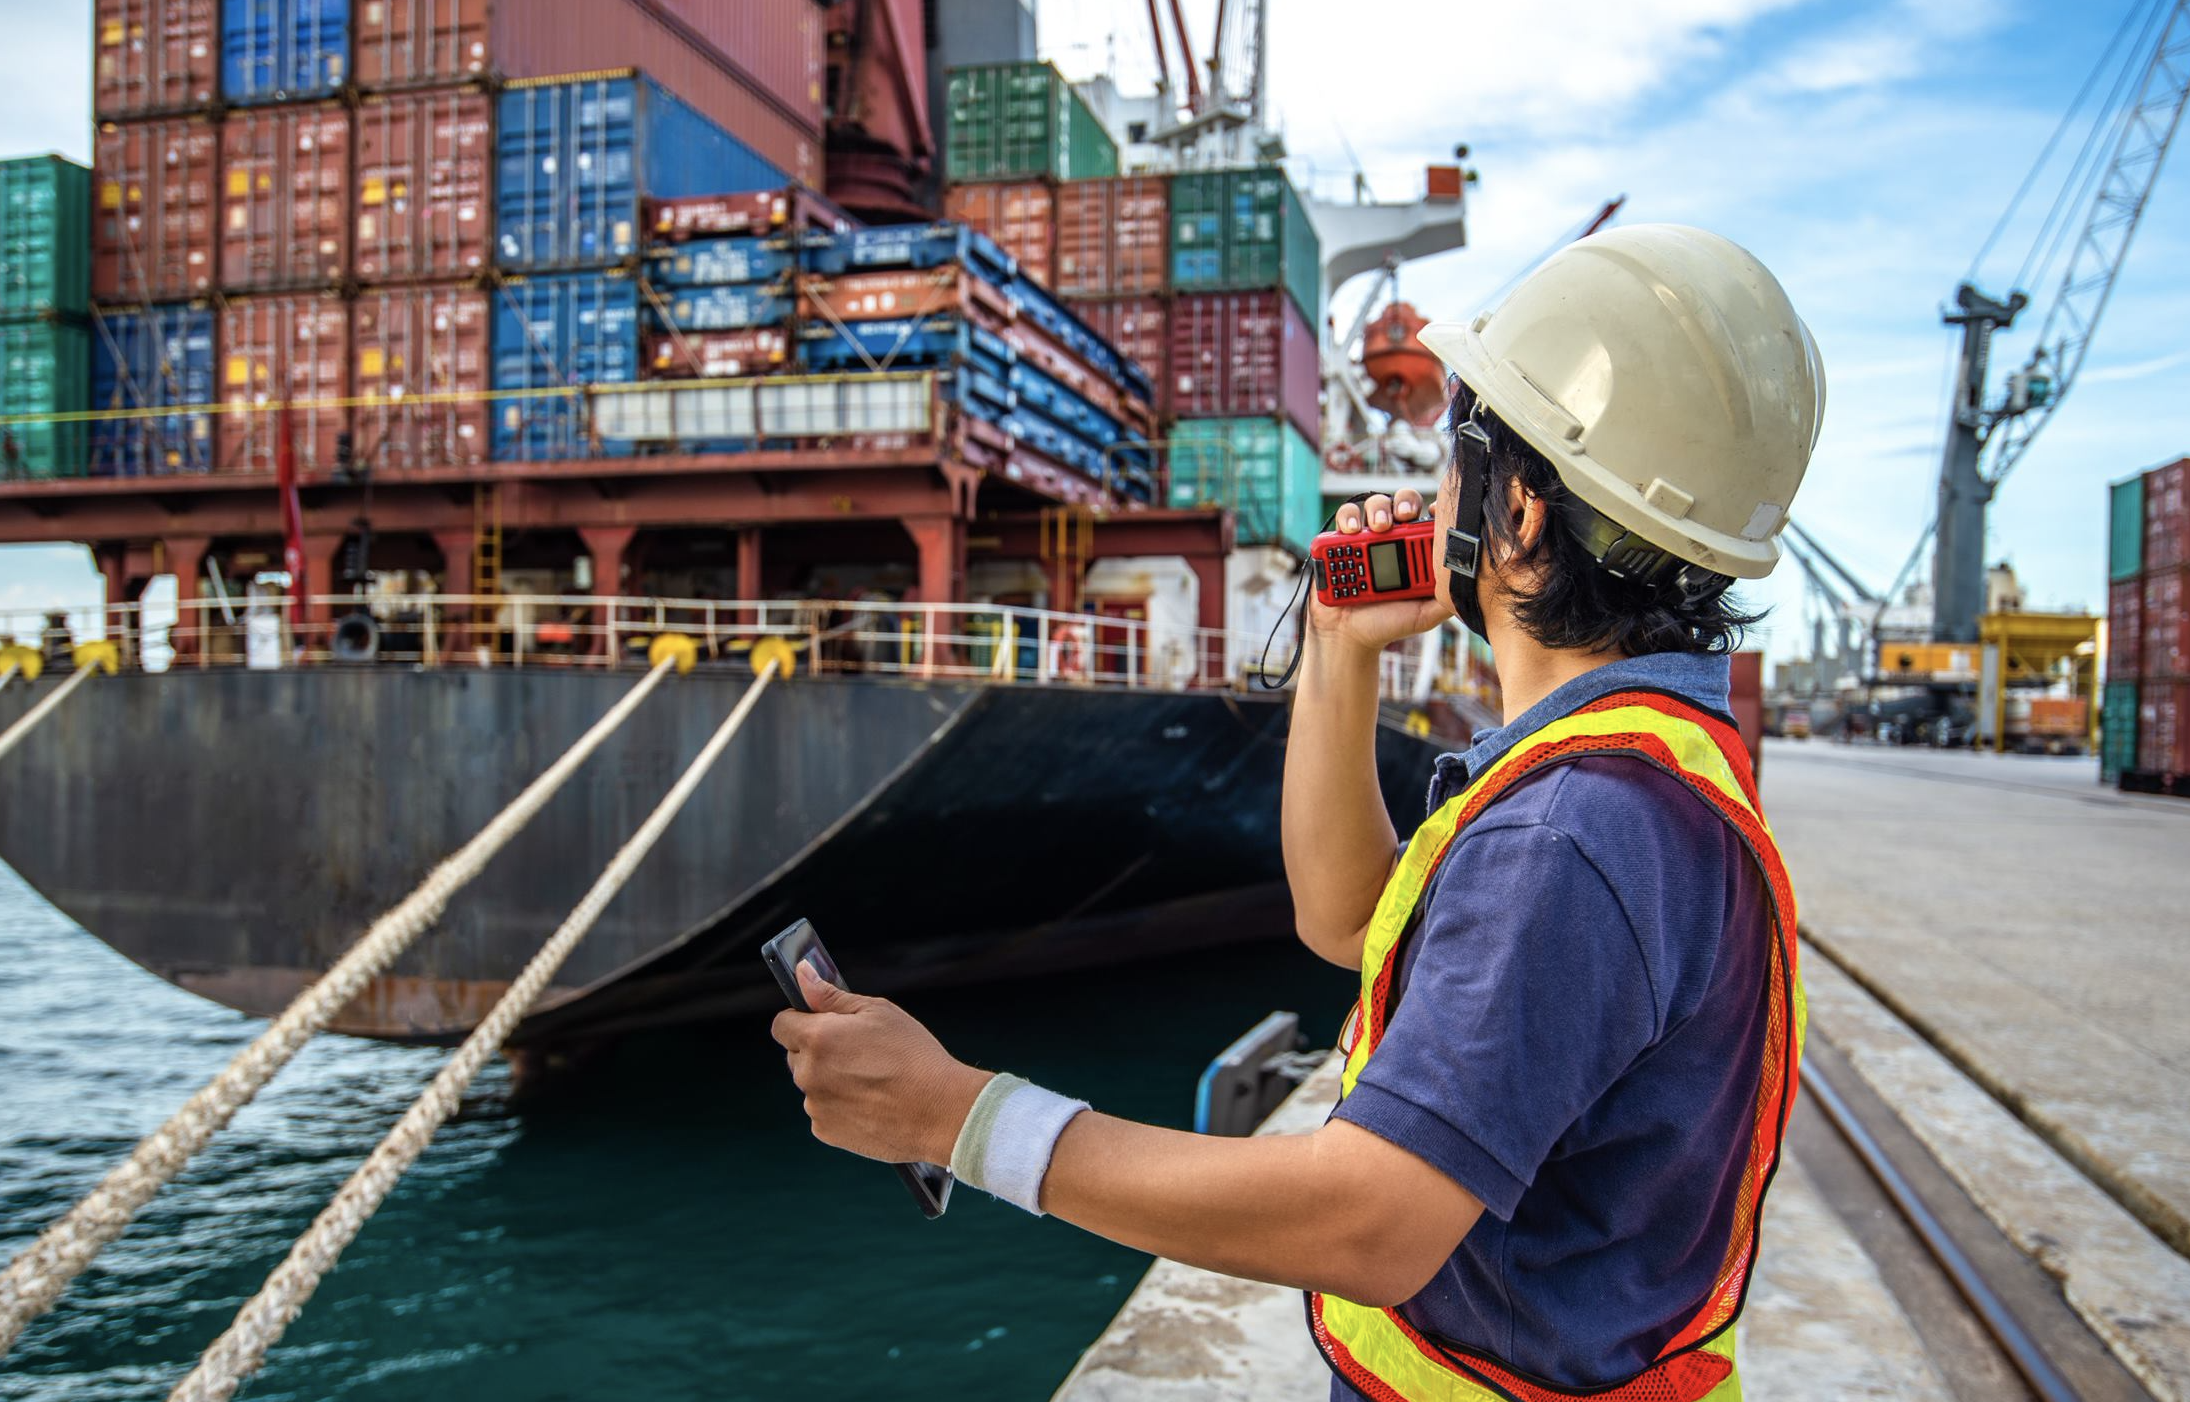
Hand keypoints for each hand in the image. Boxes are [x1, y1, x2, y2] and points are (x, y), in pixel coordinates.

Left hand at [772, 963, 993, 1165]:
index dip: (800, 1019)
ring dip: (829, 1079)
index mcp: (817, 1038)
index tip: (819, 1022)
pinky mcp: (826, 1131)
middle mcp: (808, 1073)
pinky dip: (839, 1106)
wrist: (939, 1111)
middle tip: (857, 1051)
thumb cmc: (913, 1056)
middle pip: (796, 1055)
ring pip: (811, 1084)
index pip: (781, 1024)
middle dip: (817, 1050)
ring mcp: (815, 1106)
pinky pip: (823, 1111)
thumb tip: (802, 974)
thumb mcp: (878, 1012)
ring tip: (870, 1079)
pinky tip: (869, 1101)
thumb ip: (832, 995)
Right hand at [1309, 489, 1450, 651]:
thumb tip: (1469, 583)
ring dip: (1378, 509)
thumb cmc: (1389, 624)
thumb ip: (1446, 599)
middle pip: (1402, 503)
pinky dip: (1348, 519)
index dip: (1436, 509)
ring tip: (1378, 526)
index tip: (1437, 510)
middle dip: (1405, 502)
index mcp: (1416, 551)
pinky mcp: (1341, 540)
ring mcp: (1367, 537)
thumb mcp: (1425, 615)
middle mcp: (1393, 538)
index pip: (1429, 520)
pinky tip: (1351, 531)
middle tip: (1405, 517)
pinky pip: (1345, 518)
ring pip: (1375, 505)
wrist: (1350, 635)